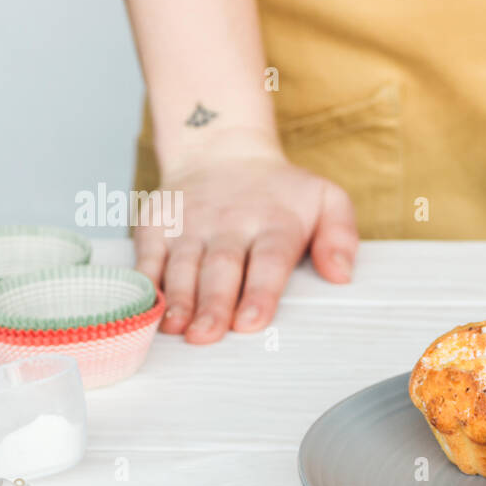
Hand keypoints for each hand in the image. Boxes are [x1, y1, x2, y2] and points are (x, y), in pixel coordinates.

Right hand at [134, 136, 358, 343]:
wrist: (221, 149)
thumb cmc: (280, 191)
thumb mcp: (326, 199)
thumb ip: (340, 236)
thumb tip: (342, 275)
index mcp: (274, 223)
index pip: (268, 261)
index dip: (259, 293)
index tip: (250, 323)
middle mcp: (230, 224)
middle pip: (222, 267)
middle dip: (213, 303)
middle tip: (207, 336)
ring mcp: (191, 224)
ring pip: (183, 264)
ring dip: (178, 298)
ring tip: (175, 328)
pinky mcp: (158, 223)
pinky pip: (148, 254)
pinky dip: (145, 280)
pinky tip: (144, 306)